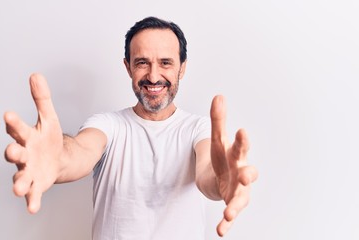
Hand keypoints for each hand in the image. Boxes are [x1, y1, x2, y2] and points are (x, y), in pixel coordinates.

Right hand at [4, 73, 62, 213]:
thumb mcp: (49, 117)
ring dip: (19, 182)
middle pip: (16, 154)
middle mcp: (24, 154)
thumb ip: (42, 99)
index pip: (18, 128)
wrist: (58, 158)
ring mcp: (29, 171)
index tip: (9, 114)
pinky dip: (32, 201)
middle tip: (12, 151)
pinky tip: (33, 208)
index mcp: (26, 136)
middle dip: (13, 153)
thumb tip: (36, 74)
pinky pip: (33, 194)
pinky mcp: (37, 184)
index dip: (13, 122)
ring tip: (19, 188)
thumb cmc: (49, 138)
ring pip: (21, 176)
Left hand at [210, 95, 257, 236]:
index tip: (242, 131)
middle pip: (248, 173)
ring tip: (228, 212)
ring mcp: (238, 191)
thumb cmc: (222, 157)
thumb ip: (218, 120)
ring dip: (236, 205)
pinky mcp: (230, 204)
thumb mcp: (218, 139)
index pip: (240, 147)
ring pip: (241, 198)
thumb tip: (219, 96)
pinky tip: (221, 230)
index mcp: (237, 155)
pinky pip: (230, 215)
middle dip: (249, 174)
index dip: (242, 141)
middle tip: (247, 176)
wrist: (221, 177)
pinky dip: (227, 223)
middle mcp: (241, 173)